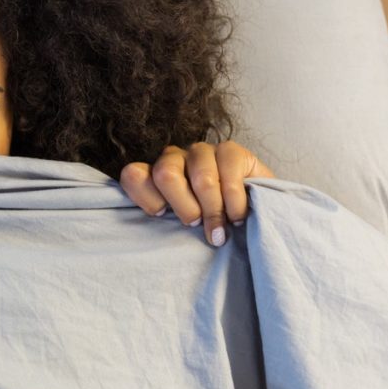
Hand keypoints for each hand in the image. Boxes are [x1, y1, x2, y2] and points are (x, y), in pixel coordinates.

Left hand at [119, 141, 274, 246]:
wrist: (254, 211)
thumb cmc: (208, 223)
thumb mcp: (182, 226)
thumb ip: (164, 223)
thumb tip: (148, 237)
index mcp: (154, 175)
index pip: (133, 176)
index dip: (147, 198)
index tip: (162, 217)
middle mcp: (174, 158)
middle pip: (166, 174)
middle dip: (184, 207)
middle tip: (195, 224)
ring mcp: (202, 151)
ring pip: (202, 179)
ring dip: (213, 211)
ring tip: (220, 231)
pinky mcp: (230, 151)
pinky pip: (229, 177)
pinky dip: (234, 204)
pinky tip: (238, 217)